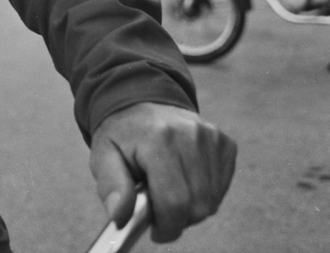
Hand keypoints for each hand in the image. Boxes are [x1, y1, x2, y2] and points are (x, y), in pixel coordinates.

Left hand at [89, 102, 235, 242]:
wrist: (142, 100)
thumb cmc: (123, 134)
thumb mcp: (104, 156)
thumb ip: (111, 186)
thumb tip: (120, 216)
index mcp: (159, 138)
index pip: (174, 202)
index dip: (165, 226)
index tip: (155, 229)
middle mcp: (191, 135)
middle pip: (196, 207)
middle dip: (176, 217)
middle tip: (158, 204)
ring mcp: (212, 138)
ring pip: (211, 202)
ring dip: (190, 207)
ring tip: (169, 188)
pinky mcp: (225, 144)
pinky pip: (221, 189)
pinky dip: (204, 194)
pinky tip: (185, 179)